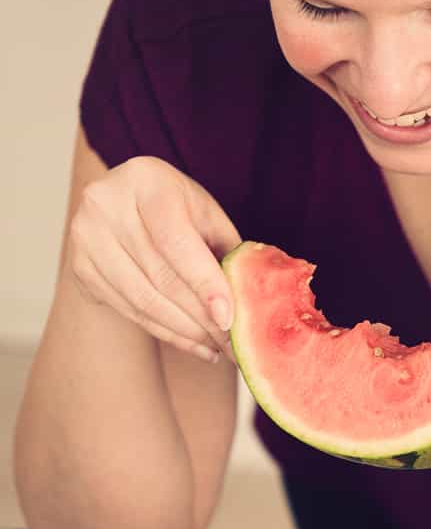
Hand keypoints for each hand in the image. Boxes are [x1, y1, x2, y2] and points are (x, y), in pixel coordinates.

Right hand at [68, 157, 240, 361]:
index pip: (175, 241)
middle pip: (159, 275)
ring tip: (217, 348)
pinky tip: (194, 343)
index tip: (229, 318)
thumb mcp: (205, 215)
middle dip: (201, 316)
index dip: (204, 282)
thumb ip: (227, 251)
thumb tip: (251, 301)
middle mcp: (106, 204)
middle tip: (233, 343)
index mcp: (145, 180)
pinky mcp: (80, 268)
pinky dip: (165, 332)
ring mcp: (85, 237)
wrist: (126, 202)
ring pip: (142, 299)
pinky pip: (129, 310)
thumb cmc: (176, 208)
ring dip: (185, 331)